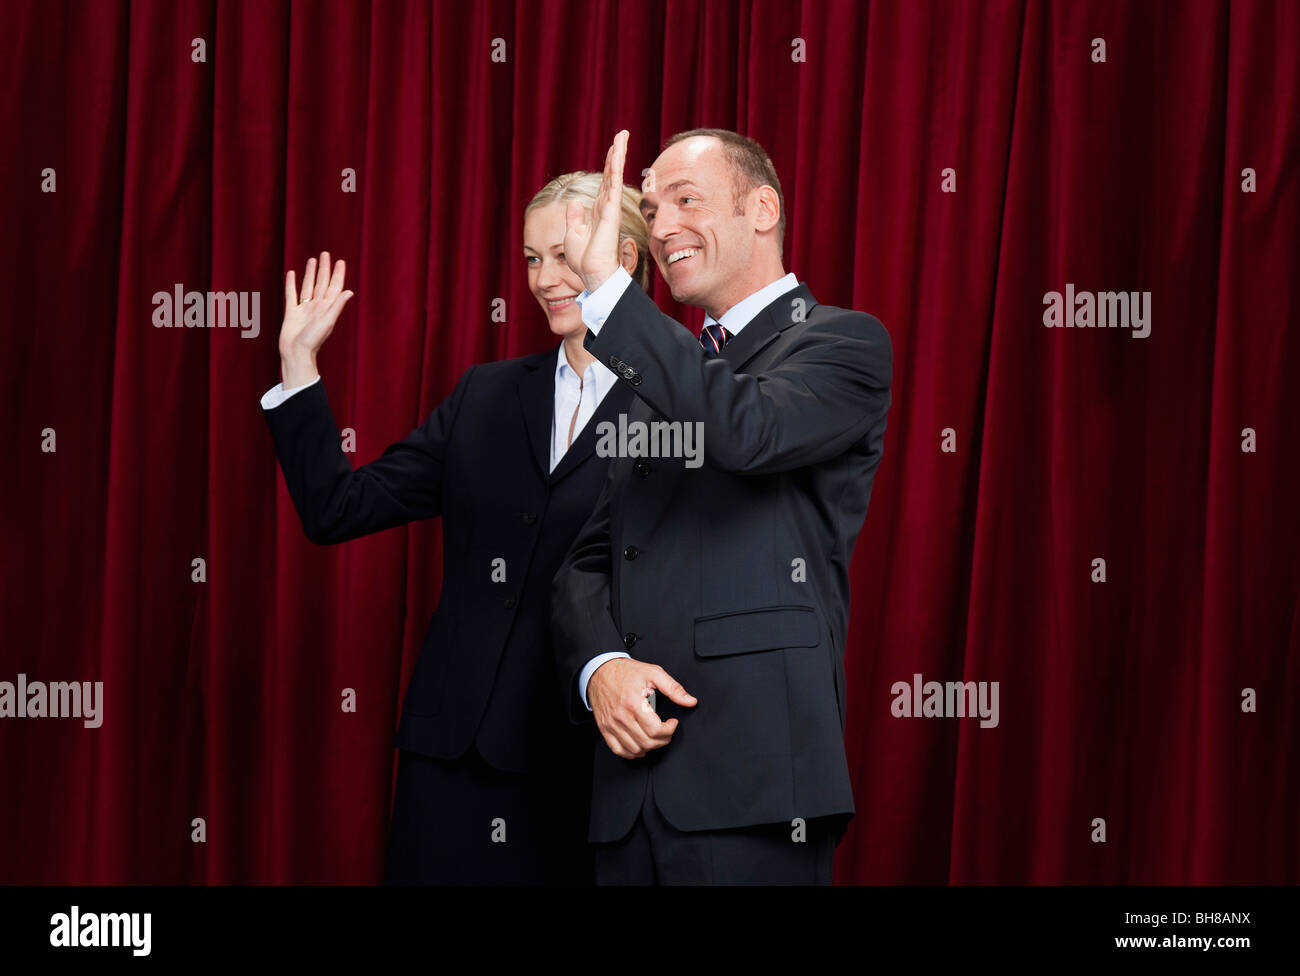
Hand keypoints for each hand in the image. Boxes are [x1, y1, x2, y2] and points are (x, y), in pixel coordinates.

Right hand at [279, 251, 353, 387]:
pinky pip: (291, 294)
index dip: (338, 274)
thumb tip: (350, 292)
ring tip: (312, 260)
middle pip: (321, 283)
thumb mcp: (327, 322)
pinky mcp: (291, 313)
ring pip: (308, 286)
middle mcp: (317, 307)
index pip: (334, 287)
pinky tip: (292, 274)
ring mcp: (304, 309)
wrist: (296, 354)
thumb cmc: (313, 340)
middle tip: (325, 254)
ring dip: (310, 273)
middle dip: (324, 269)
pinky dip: (292, 284)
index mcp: (327, 308)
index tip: (340, 261)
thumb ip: (337, 306)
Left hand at [563, 129, 628, 293]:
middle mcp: (607, 207)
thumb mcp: (573, 234)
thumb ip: (575, 217)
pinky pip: (614, 186)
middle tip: (623, 134)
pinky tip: (617, 154)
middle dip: (617, 154)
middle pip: (612, 174)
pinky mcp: (611, 212)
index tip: (613, 149)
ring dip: (618, 155)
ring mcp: (610, 208)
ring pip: (615, 175)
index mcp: (598, 211)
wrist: (592, 273)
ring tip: (623, 135)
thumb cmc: (585, 260)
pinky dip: (615, 169)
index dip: (608, 166)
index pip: (605, 183)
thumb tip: (574, 202)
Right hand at [587, 656, 696, 758]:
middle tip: (666, 730)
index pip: (655, 730)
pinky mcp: (605, 728)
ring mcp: (611, 724)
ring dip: (649, 747)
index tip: (672, 723)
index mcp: (634, 703)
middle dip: (663, 740)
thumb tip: (690, 701)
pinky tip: (640, 744)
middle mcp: (621, 716)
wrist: (600, 670)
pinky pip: (618, 750)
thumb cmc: (625, 671)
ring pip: (634, 749)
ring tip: (654, 736)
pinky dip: (632, 752)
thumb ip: (673, 688)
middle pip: (647, 742)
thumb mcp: (653, 673)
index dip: (669, 730)